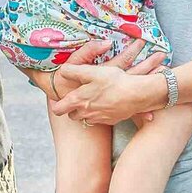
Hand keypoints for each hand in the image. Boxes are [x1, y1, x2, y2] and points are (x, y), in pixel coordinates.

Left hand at [51, 49, 167, 126]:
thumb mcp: (91, 72)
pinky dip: (100, 112)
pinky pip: (100, 119)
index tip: (56, 100)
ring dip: (86, 111)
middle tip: (77, 97)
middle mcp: (85, 113)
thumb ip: (73, 71)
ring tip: (92, 99)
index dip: (55, 105)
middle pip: (71, 115)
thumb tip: (61, 71)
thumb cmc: (113, 82)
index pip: (58, 109)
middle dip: (72, 107)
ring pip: (85, 118)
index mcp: (77, 101)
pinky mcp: (110, 121)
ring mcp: (98, 119)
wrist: (136, 95)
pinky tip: (106, 103)